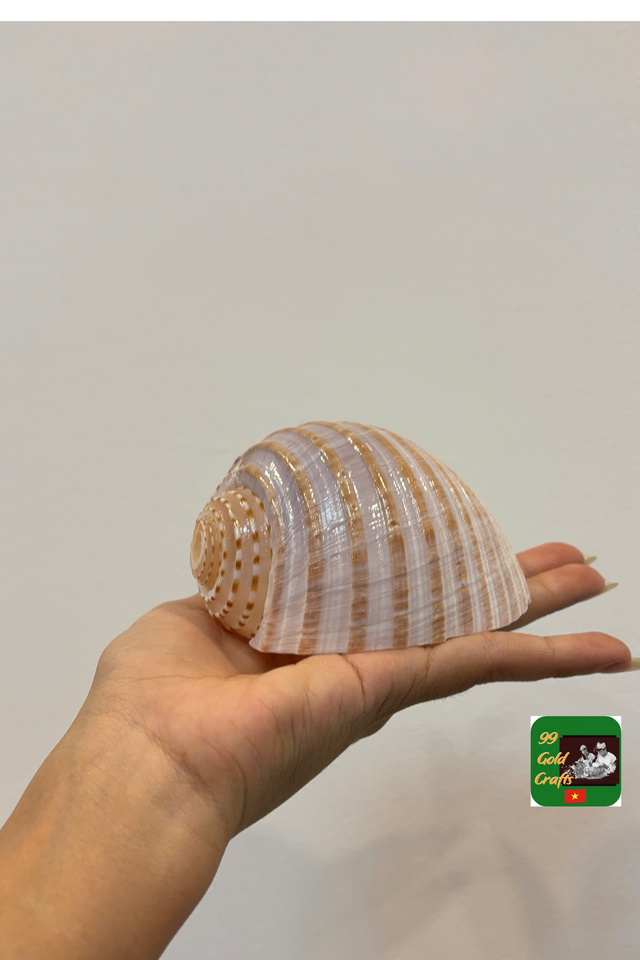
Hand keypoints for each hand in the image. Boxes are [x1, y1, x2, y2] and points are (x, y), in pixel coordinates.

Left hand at [90, 541, 627, 840]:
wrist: (150, 761)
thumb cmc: (152, 697)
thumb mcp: (194, 618)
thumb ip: (233, 596)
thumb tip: (246, 575)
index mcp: (311, 641)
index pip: (388, 600)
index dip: (432, 574)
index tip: (464, 546)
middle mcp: (356, 663)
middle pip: (449, 616)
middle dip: (509, 591)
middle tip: (569, 567)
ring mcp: (378, 679)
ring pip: (477, 637)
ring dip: (542, 616)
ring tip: (597, 586)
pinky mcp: (385, 690)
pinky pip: (472, 661)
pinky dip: (537, 655)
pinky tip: (589, 647)